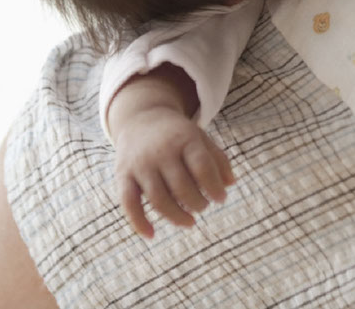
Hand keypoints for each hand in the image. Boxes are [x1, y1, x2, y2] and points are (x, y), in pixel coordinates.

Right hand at [113, 105, 235, 238]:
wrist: (140, 118)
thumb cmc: (177, 134)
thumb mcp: (200, 138)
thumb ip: (218, 159)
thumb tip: (231, 184)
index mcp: (184, 139)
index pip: (202, 167)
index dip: (214, 188)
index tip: (221, 198)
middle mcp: (161, 151)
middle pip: (182, 187)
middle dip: (197, 203)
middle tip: (203, 206)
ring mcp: (141, 164)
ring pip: (158, 199)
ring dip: (177, 217)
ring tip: (190, 221)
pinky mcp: (123, 175)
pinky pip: (129, 203)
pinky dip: (138, 222)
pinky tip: (152, 235)